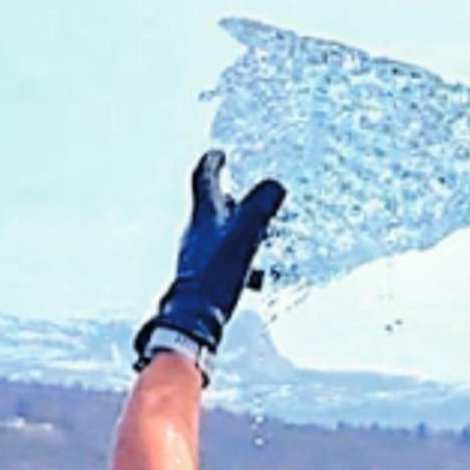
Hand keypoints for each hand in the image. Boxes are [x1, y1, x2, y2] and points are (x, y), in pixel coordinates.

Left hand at [136, 151, 282, 368]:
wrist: (195, 316)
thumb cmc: (215, 273)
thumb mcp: (245, 234)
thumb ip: (261, 206)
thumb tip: (274, 184)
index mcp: (205, 214)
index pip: (204, 178)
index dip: (212, 163)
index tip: (219, 154)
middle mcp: (197, 231)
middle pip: (212, 205)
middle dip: (230, 196)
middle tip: (244, 191)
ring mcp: (199, 254)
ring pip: (220, 232)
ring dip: (238, 227)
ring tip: (258, 231)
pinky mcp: (203, 275)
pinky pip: (224, 257)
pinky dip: (240, 255)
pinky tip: (255, 270)